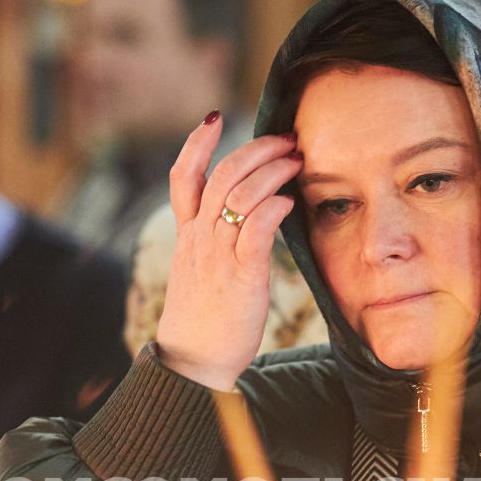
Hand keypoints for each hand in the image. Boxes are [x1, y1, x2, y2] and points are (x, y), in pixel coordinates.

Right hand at [153, 113, 301, 390]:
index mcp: (188, 236)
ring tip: (297, 162)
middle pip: (223, 174)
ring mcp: (218, 255)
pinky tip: (290, 201)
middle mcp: (199, 238)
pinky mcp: (241, 275)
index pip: (184, 177)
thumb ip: (215, 244)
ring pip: (241, 192)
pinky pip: (257, 228)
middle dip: (256, 148)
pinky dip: (275, 206)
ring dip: (273, 170)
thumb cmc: (204, 322)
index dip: (196, 143)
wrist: (194, 362)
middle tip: (285, 140)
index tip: (214, 118)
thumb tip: (243, 224)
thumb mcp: (201, 274)